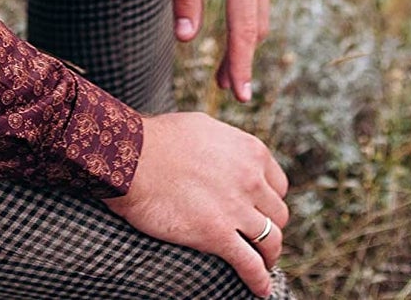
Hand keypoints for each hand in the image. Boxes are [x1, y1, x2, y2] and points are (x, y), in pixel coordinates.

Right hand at [105, 111, 289, 296]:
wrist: (131, 157)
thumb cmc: (160, 139)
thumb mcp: (204, 128)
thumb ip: (228, 145)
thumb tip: (235, 156)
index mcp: (250, 151)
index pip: (279, 185)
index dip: (269, 199)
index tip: (259, 209)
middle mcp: (250, 179)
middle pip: (278, 214)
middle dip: (269, 226)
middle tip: (256, 235)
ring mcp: (236, 208)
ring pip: (271, 241)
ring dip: (268, 255)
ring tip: (260, 262)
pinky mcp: (218, 235)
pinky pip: (250, 265)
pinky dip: (259, 281)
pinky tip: (260, 289)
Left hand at [166, 0, 272, 102]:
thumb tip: (187, 40)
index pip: (243, 31)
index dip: (241, 65)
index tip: (242, 96)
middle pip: (255, 27)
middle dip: (243, 59)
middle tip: (228, 89)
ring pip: (260, 12)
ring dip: (247, 40)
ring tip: (228, 66)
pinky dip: (249, 17)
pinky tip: (236, 25)